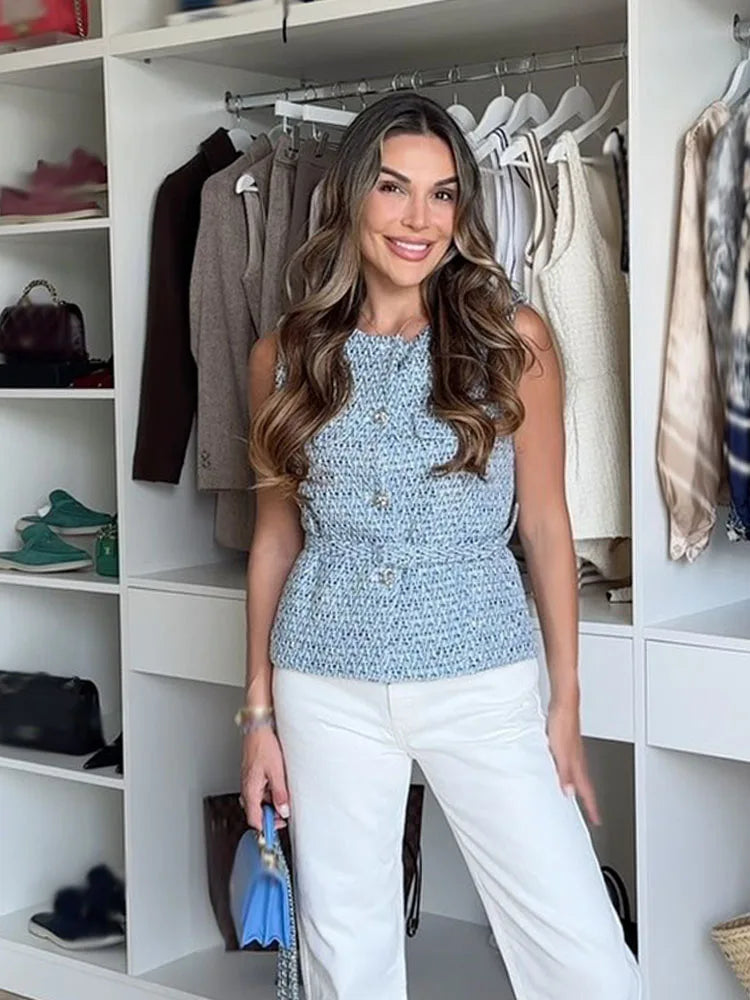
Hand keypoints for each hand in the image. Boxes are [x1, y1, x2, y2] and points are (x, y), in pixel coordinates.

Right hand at [240, 725, 289, 831]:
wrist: (258, 729)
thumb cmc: (264, 746)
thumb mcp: (277, 772)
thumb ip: (280, 794)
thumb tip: (283, 810)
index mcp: (251, 790)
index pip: (254, 819)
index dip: (265, 828)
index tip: (276, 830)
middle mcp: (247, 787)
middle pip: (256, 812)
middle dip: (270, 815)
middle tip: (284, 813)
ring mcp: (249, 781)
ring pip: (258, 801)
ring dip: (271, 803)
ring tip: (283, 797)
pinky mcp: (252, 775)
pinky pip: (259, 791)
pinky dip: (269, 793)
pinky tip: (278, 786)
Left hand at [546, 698, 600, 826]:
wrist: (563, 703)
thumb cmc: (562, 723)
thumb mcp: (560, 752)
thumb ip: (564, 773)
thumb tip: (568, 792)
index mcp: (577, 764)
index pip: (587, 791)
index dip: (592, 807)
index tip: (597, 820)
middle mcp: (578, 759)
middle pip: (585, 784)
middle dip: (589, 800)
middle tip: (592, 814)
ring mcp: (574, 750)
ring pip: (580, 774)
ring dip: (581, 787)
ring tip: (579, 797)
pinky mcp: (568, 742)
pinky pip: (572, 764)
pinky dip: (572, 773)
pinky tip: (564, 770)